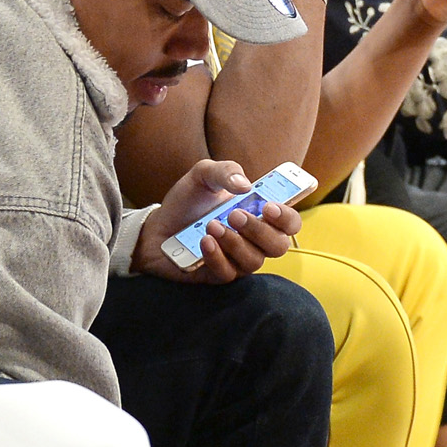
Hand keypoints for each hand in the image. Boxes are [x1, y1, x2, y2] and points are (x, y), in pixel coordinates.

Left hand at [135, 160, 300, 283]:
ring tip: (211, 225)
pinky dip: (217, 256)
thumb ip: (225, 171)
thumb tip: (245, 185)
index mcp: (260, 214)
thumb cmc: (188, 201)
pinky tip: (204, 241)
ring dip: (234, 242)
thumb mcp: (204, 175)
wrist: (157, 226)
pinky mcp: (218, 275)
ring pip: (253, 261)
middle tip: (235, 214)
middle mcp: (255, 240)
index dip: (287, 217)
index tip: (270, 206)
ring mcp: (238, 260)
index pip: (290, 223)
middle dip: (259, 230)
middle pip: (278, 246)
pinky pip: (227, 273)